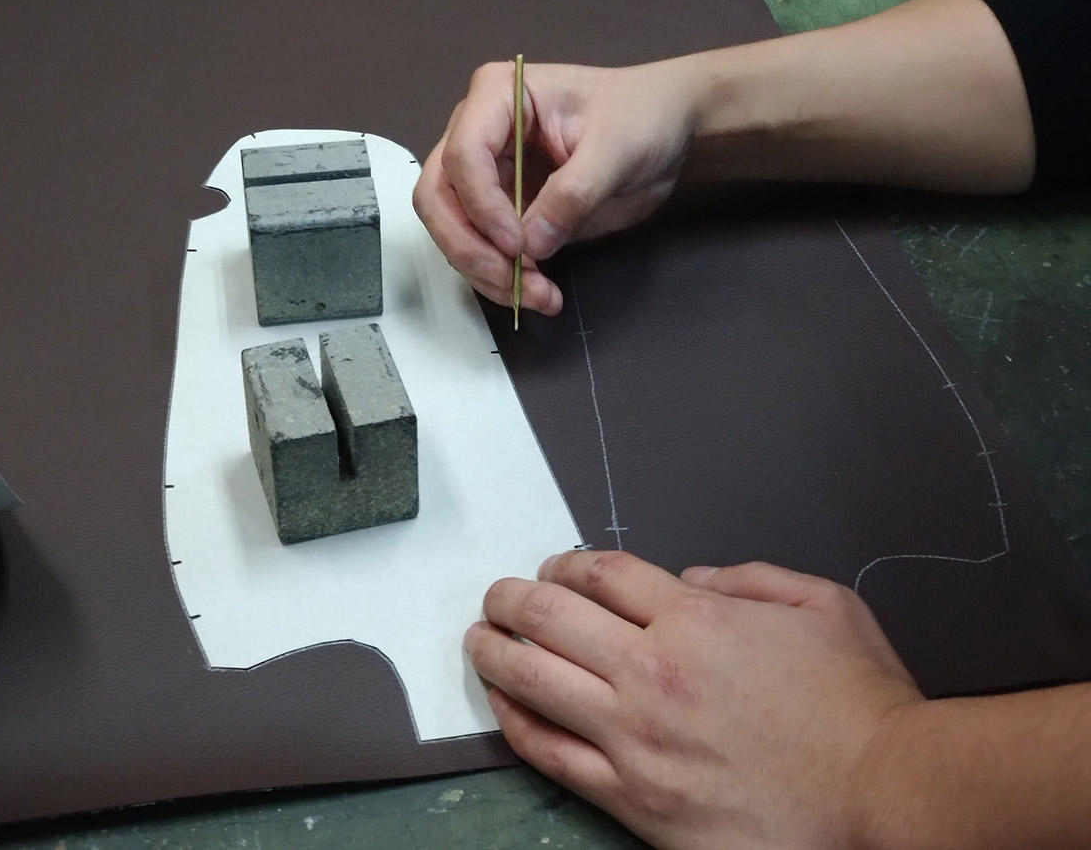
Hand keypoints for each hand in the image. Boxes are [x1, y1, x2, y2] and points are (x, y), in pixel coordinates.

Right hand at [412, 59, 699, 314]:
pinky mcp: (500, 210)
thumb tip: (532, 243)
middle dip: (470, 246)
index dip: (482, 206)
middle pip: (439, 197)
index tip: (517, 244)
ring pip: (452, 230)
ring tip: (537, 294)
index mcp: (499, 95)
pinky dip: (501, 278)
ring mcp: (486, 173)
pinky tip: (538, 291)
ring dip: (485, 271)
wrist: (662, 129)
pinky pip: (481, 249)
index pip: (464, 155)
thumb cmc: (640, 114)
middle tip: (513, 278)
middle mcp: (478, 131)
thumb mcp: (617, 148)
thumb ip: (574, 193)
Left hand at [464, 552, 924, 849]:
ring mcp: (636, 737)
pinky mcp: (633, 797)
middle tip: (498, 596)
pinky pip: (552, 755)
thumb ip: (750, 578)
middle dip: (512, 599)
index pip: (603, 575)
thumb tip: (690, 578)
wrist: (885, 801)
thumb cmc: (861, 706)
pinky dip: (516, 723)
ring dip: (496, 651)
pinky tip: (502, 705)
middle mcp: (653, 671)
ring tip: (480, 639)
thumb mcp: (825, 605)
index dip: (568, 565)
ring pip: (536, 681)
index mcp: (696, 620)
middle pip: (552, 617)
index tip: (554, 569)